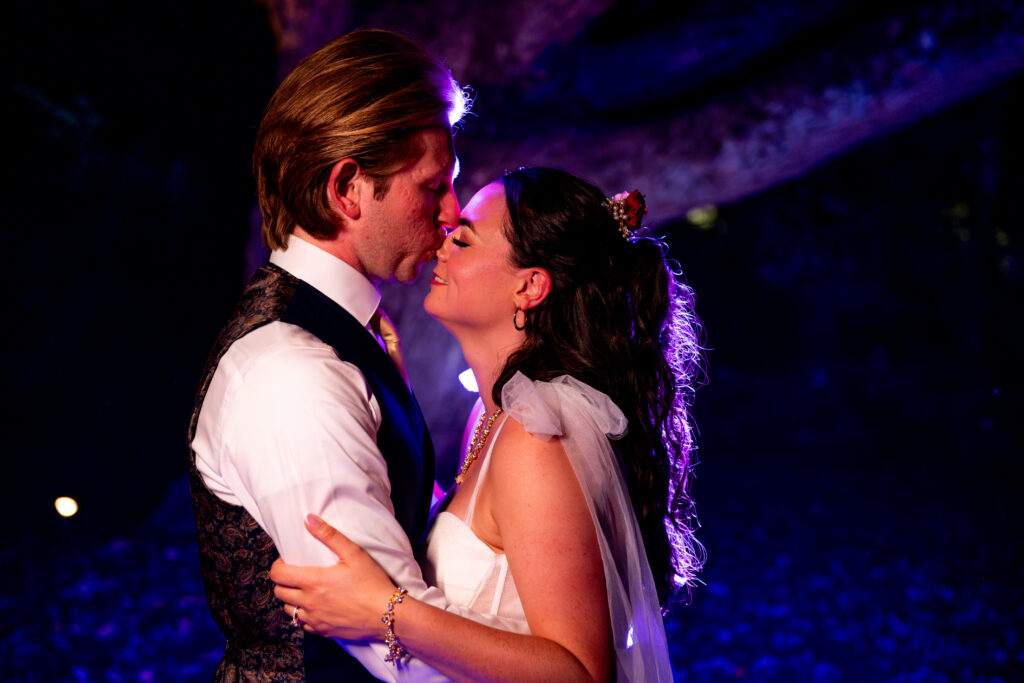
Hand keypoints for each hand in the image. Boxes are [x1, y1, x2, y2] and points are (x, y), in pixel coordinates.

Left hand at [271, 514, 396, 639]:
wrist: (388, 614)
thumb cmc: (373, 582)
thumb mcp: (354, 553)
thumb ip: (329, 535)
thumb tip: (308, 519)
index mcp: (313, 581)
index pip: (277, 574)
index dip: (278, 565)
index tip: (288, 561)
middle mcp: (309, 602)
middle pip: (278, 592)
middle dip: (283, 581)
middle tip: (296, 574)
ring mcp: (315, 619)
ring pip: (288, 609)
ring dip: (291, 599)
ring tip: (305, 590)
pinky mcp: (323, 631)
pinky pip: (302, 624)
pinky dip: (304, 614)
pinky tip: (317, 606)